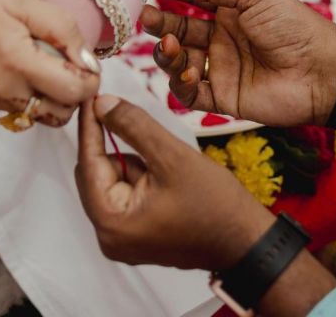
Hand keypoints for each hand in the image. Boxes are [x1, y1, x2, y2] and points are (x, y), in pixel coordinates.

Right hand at [0, 0, 100, 125]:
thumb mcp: (25, 2)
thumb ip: (63, 31)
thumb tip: (90, 61)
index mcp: (16, 62)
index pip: (73, 92)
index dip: (90, 79)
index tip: (87, 60)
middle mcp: (2, 91)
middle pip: (61, 113)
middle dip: (75, 92)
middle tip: (69, 61)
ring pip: (41, 116)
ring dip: (53, 96)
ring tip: (46, 62)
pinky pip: (20, 110)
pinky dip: (31, 94)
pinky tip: (23, 65)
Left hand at [75, 95, 270, 268]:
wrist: (247, 241)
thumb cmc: (215, 205)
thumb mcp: (171, 155)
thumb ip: (132, 126)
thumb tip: (101, 103)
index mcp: (111, 222)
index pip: (88, 162)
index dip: (89, 124)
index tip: (89, 94)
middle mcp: (109, 236)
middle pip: (96, 172)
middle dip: (116, 144)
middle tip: (132, 120)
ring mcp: (122, 237)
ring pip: (113, 178)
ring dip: (133, 159)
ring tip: (167, 166)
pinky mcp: (137, 232)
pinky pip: (127, 190)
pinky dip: (141, 172)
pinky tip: (166, 174)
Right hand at [142, 0, 335, 127]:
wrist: (323, 70)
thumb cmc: (293, 25)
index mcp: (228, 12)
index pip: (188, 1)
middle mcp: (220, 40)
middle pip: (177, 31)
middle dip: (159, 24)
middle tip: (144, 16)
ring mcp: (220, 69)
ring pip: (178, 63)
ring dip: (167, 54)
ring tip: (171, 45)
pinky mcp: (222, 98)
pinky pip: (190, 94)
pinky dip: (181, 84)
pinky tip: (188, 72)